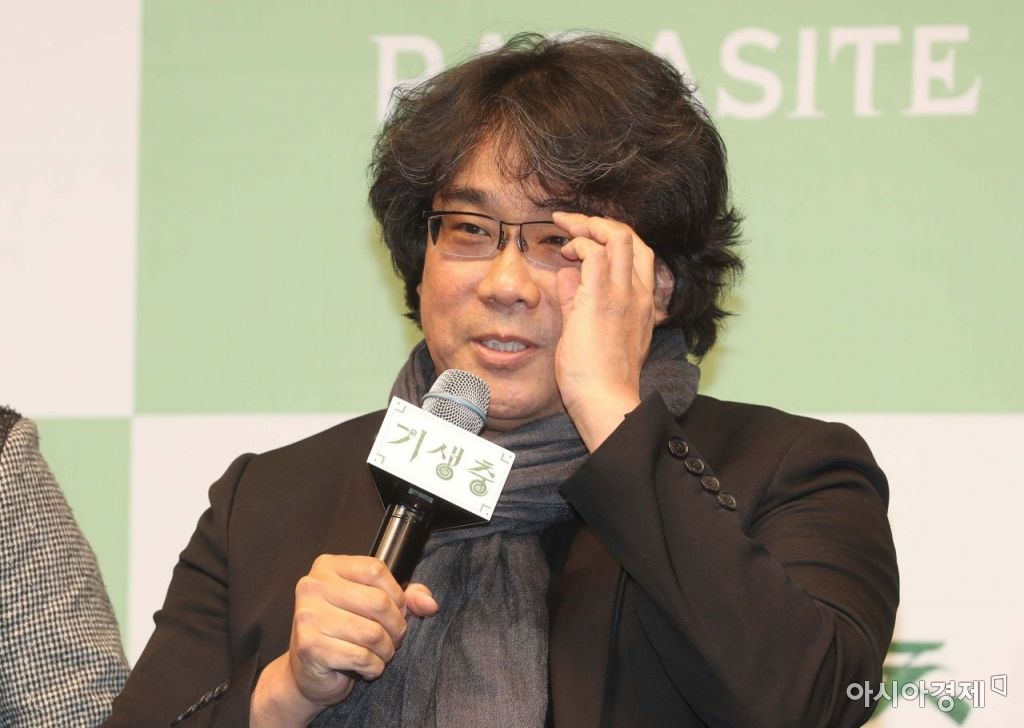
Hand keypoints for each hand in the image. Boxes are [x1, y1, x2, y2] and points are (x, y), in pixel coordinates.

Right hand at [250, 555, 437, 726]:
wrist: (307, 673)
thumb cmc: (341, 633)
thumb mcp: (372, 606)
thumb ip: (405, 597)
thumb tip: (430, 603)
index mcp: (327, 567)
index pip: (376, 570)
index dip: (397, 594)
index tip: (398, 611)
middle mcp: (313, 587)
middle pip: (379, 602)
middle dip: (396, 627)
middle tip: (393, 639)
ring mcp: (308, 616)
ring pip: (373, 633)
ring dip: (386, 650)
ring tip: (380, 654)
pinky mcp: (310, 646)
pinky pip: (361, 657)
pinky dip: (374, 667)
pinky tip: (367, 667)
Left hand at [552, 212, 668, 450]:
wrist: (605, 400)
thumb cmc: (598, 377)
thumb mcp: (592, 332)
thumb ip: (579, 300)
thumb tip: (566, 274)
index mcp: (643, 304)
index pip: (639, 255)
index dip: (612, 238)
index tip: (585, 239)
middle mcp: (639, 295)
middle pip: (633, 238)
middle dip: (601, 223)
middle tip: (573, 224)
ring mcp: (624, 295)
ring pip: (618, 237)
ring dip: (589, 226)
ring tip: (567, 229)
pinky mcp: (602, 300)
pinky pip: (594, 255)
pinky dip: (580, 245)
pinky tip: (566, 253)